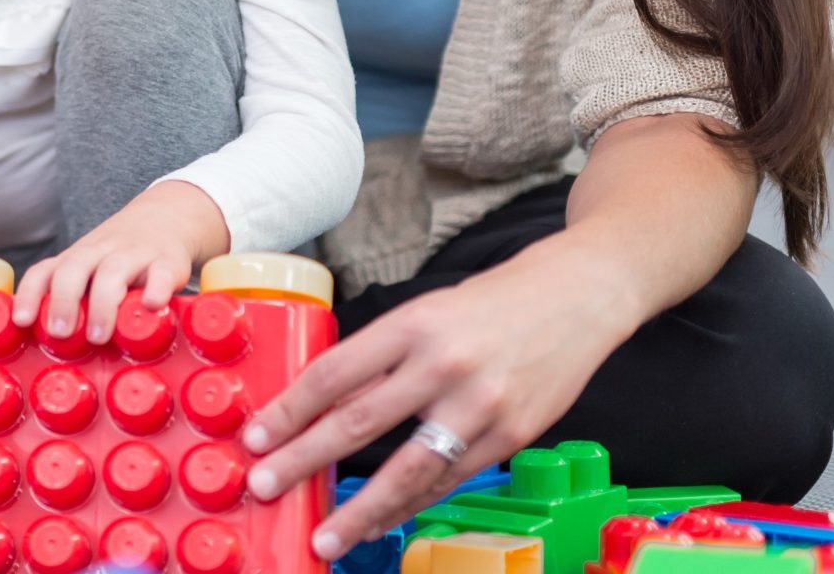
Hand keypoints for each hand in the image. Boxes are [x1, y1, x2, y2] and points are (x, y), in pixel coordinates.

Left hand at [13, 181, 227, 344]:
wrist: (168, 215)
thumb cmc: (120, 256)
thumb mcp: (91, 268)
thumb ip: (73, 297)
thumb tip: (48, 346)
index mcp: (78, 257)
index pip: (45, 270)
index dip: (30, 294)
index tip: (22, 321)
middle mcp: (101, 252)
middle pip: (74, 268)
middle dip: (63, 301)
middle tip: (61, 333)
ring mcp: (134, 255)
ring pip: (113, 272)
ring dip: (102, 305)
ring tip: (99, 337)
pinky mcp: (167, 262)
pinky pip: (161, 274)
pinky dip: (156, 289)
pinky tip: (152, 306)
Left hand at [238, 242, 636, 558]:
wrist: (576, 296)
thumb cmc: (491, 304)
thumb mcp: (428, 312)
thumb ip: (383, 356)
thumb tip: (326, 406)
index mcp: (412, 324)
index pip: (334, 373)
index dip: (289, 411)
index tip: (256, 438)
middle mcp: (443, 364)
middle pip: (357, 422)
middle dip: (303, 461)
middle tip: (265, 486)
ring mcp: (481, 404)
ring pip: (407, 469)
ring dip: (359, 509)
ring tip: (325, 536)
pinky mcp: (512, 436)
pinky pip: (449, 481)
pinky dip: (410, 505)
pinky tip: (382, 521)